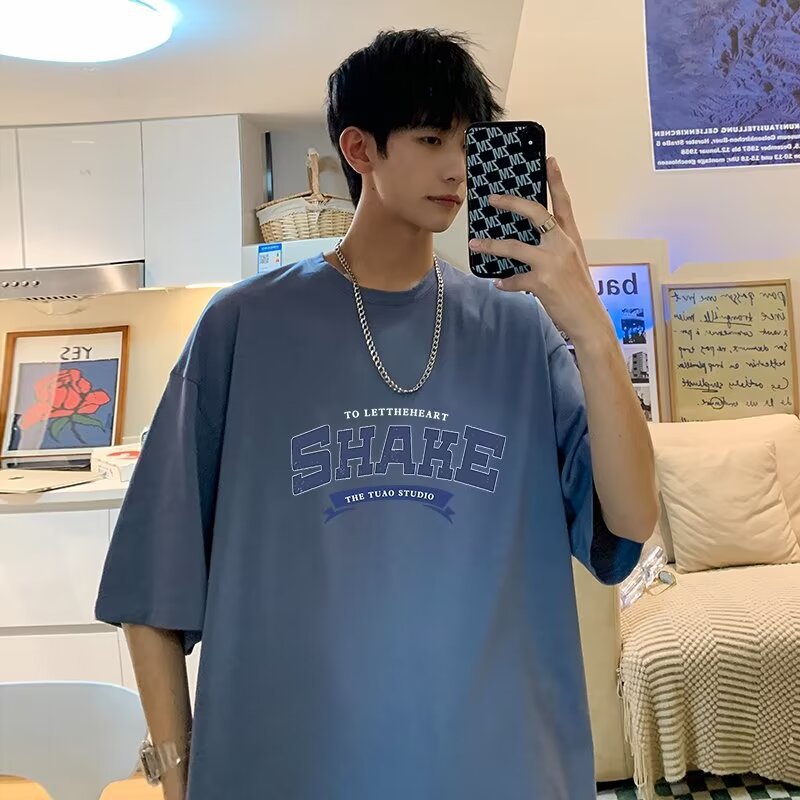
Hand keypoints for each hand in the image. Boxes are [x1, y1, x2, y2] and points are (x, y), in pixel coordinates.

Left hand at [468, 156, 609, 345]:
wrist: (589, 319)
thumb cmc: (579, 291)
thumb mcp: (572, 262)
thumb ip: (554, 248)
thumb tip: (528, 241)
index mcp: (571, 238)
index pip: (563, 203)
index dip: (556, 180)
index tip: (549, 160)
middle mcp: (563, 245)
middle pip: (536, 213)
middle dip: (511, 203)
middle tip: (492, 198)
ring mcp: (552, 263)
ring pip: (514, 247)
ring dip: (491, 246)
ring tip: (475, 244)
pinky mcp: (542, 282)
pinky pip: (514, 279)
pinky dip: (504, 282)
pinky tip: (498, 283)